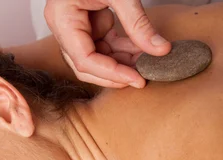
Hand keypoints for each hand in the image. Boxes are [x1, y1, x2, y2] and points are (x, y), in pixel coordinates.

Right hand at [44, 0, 170, 87]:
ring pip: (98, 59)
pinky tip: (143, 52)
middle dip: (115, 74)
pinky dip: (124, 51)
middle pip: (87, 65)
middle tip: (143, 79)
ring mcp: (77, 26)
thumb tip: (160, 50)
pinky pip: (106, 46)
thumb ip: (138, 23)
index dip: (111, 74)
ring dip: (123, 63)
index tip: (137, 79)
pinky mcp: (91, 23)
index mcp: (62, 17)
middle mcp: (65, 26)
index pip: (84, 59)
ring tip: (148, 64)